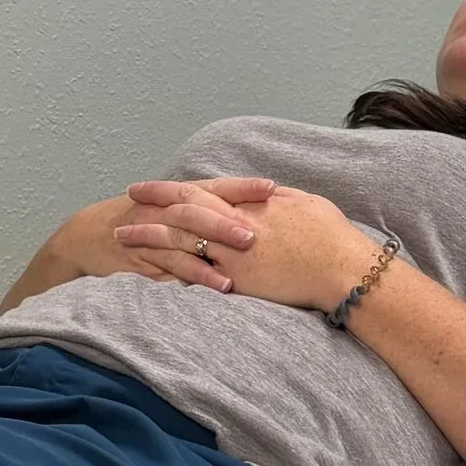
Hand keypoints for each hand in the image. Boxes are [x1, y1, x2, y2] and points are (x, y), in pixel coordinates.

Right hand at [96, 178, 274, 288]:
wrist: (85, 236)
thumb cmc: (137, 224)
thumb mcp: (169, 212)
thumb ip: (204, 213)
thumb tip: (248, 216)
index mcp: (177, 197)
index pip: (214, 187)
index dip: (241, 187)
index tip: (272, 188)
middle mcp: (165, 210)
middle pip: (201, 210)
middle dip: (230, 219)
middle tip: (259, 230)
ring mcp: (152, 233)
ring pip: (187, 238)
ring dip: (217, 248)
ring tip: (246, 259)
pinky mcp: (142, 258)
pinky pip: (172, 265)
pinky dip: (197, 274)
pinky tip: (219, 284)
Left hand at [116, 181, 369, 308]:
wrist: (344, 269)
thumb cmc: (333, 239)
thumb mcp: (306, 205)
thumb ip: (279, 200)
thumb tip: (265, 194)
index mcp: (251, 203)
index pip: (203, 190)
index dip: (173, 188)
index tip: (152, 187)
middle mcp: (236, 223)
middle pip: (184, 207)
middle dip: (152, 202)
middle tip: (127, 197)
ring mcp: (232, 251)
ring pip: (179, 239)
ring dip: (147, 236)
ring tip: (120, 235)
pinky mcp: (236, 278)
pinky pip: (192, 274)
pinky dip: (166, 271)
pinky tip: (144, 272)